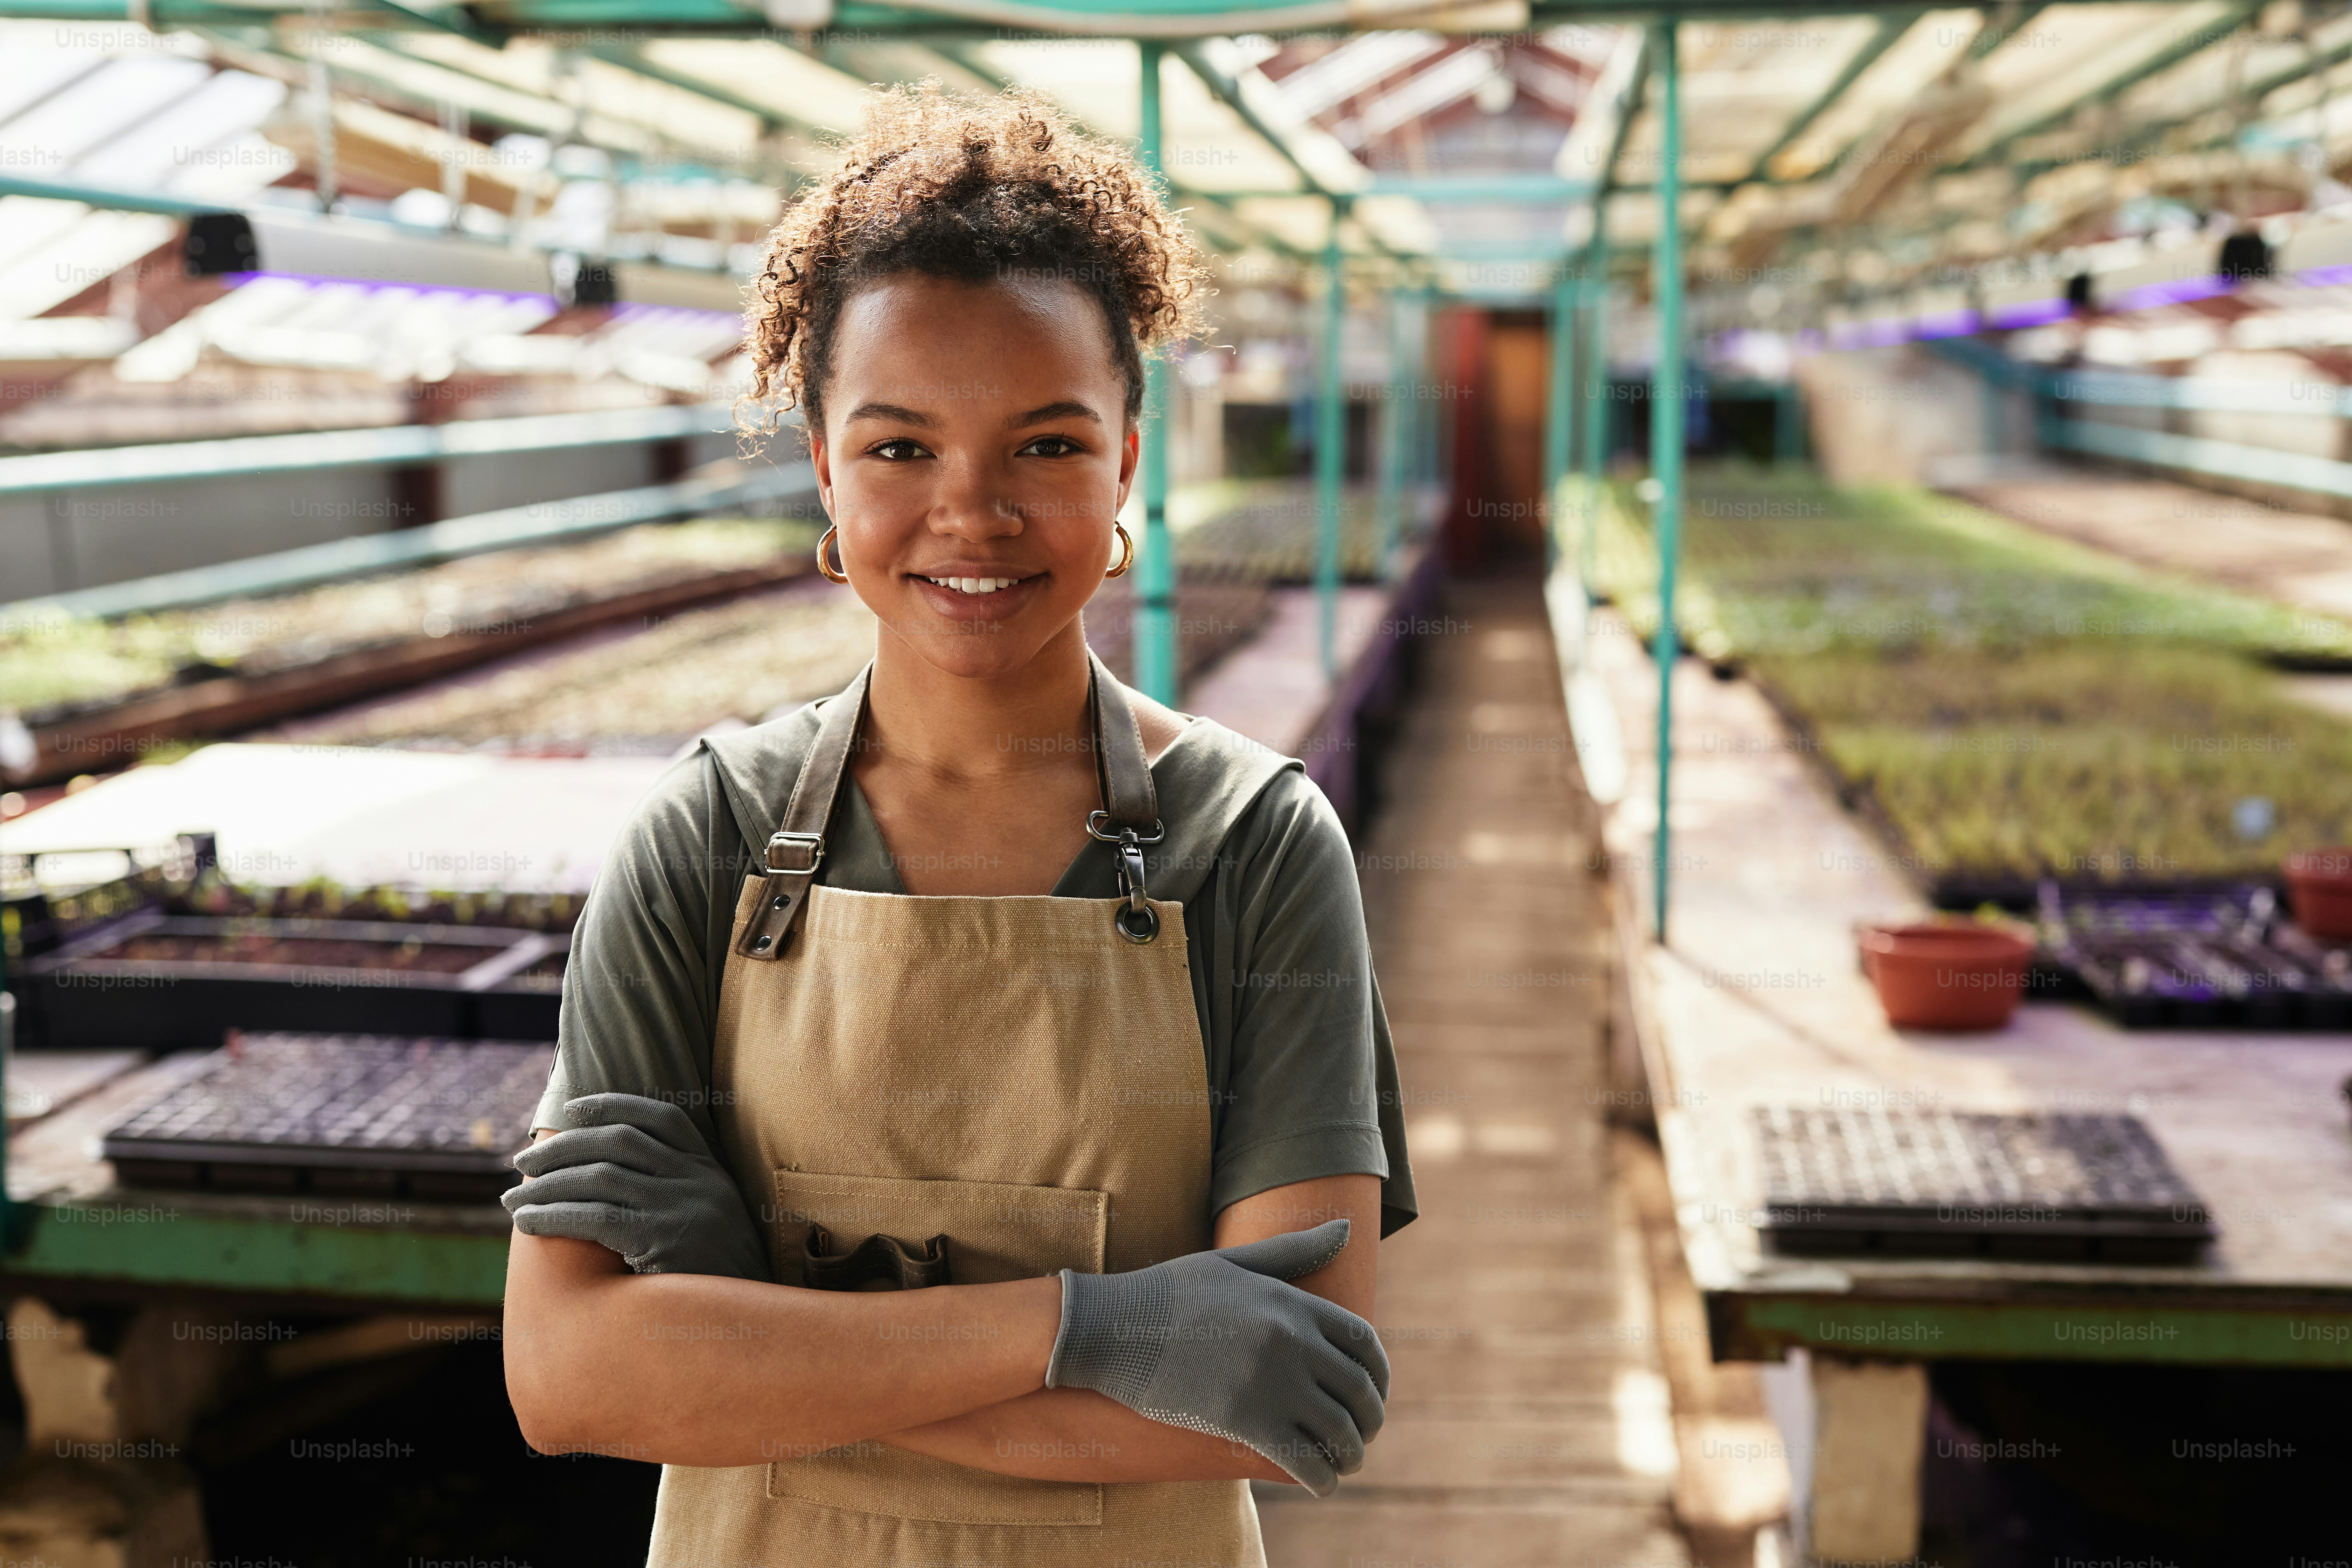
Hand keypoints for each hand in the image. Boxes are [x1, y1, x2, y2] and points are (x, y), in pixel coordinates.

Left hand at [502, 1094, 771, 1282]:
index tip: (571, 1112)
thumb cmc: (714, 1277)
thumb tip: (605, 1173)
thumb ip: (676, 1192)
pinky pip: (595, 1218)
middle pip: (619, 1141)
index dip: (614, 1106)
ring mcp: (682, 1207)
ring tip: (510, 1201)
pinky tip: (527, 1223)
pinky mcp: (662, 1240)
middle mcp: (699, 1179)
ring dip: (547, 1185)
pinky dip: (554, 1216)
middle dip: (562, 1148)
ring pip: (599, 1176)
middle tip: (521, 1163)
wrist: (746, 1325)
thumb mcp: (709, 1220)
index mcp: (711, 1169)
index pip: (662, 1117)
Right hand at [1044, 1218, 1387, 1495]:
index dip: (1379, 1373)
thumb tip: (1347, 1229)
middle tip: (1364, 1433)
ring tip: (1347, 1462)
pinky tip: (1324, 1485)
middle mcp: (1290, 1341)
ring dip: (1352, 1453)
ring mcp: (1269, 1381)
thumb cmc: (1170, 1292)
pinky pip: (1303, 1459)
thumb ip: (1294, 1249)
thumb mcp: (1235, 1262)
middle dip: (1371, 1419)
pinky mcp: (1243, 1420)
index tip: (1373, 1391)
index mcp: (1292, 1302)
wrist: (1113, 1328)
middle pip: (1359, 1390)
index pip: (1364, 1342)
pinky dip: (1323, 1478)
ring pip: (1338, 1430)